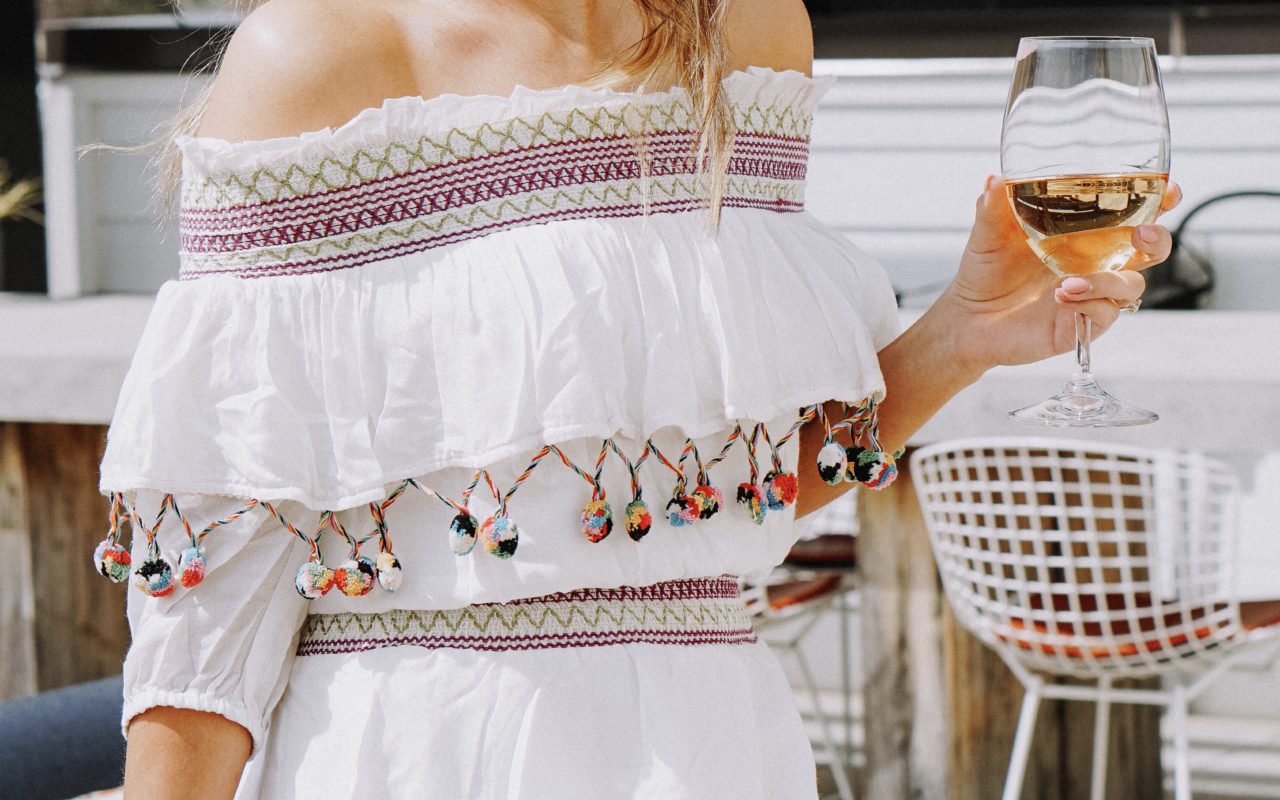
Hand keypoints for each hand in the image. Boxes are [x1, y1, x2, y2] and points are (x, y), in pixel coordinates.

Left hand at [938, 175, 1180, 374]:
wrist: (967, 317)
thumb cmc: (986, 269)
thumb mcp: (987, 233)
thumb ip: (993, 206)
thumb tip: (994, 179)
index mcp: (1086, 231)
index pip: (1136, 211)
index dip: (1160, 200)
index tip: (1169, 191)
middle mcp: (1098, 260)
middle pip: (1153, 249)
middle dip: (1158, 239)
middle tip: (1141, 234)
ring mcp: (1094, 293)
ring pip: (1132, 284)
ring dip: (1109, 280)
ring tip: (1066, 283)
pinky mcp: (1084, 322)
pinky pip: (1106, 314)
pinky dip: (1090, 304)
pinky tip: (1061, 298)